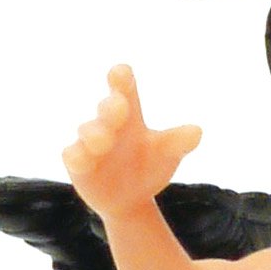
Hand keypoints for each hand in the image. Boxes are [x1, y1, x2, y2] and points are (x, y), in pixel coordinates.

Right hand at [64, 66, 201, 221]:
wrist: (130, 198)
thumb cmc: (149, 165)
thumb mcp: (167, 154)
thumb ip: (178, 142)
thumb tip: (197, 132)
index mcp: (131, 114)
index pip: (125, 90)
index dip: (121, 79)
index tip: (120, 71)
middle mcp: (108, 124)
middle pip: (106, 108)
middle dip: (111, 107)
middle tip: (120, 106)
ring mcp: (91, 143)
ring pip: (88, 131)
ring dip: (95, 134)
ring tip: (105, 140)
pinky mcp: (78, 164)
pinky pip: (73, 156)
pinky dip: (78, 156)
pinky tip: (83, 159)